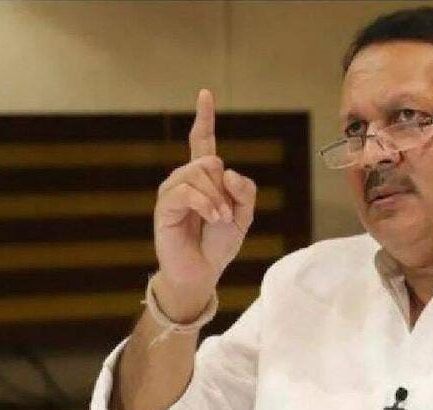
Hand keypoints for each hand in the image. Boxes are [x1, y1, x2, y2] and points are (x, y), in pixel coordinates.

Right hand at [152, 89, 255, 317]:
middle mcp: (186, 179)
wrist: (203, 270)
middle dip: (224, 187)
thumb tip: (227, 169)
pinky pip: (187, 191)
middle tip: (227, 213)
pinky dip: (206, 204)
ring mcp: (173, 191)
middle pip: (209, 160)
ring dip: (217, 199)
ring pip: (199, 173)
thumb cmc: (219, 243)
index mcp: (205, 178)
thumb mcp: (244, 216)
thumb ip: (245, 191)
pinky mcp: (165, 206)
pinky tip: (211, 218)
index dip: (205, 118)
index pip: (203, 142)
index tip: (205, 93)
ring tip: (219, 219)